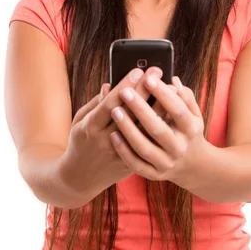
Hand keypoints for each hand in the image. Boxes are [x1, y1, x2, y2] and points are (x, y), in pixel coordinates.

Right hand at [59, 66, 164, 203]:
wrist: (79, 178)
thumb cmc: (81, 141)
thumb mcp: (80, 120)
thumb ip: (96, 103)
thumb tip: (112, 84)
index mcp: (91, 127)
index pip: (111, 103)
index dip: (126, 87)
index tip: (138, 71)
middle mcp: (106, 141)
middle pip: (131, 113)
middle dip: (145, 91)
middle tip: (158, 72)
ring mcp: (120, 154)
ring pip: (144, 129)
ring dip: (158, 108)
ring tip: (170, 88)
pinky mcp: (130, 164)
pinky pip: (148, 143)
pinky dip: (160, 126)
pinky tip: (170, 111)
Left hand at [108, 73, 205, 183]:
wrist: (192, 166)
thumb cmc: (188, 131)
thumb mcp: (194, 114)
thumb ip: (185, 96)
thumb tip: (173, 81)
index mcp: (191, 129)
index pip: (177, 110)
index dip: (163, 94)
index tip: (148, 78)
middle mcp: (180, 148)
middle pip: (157, 128)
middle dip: (140, 109)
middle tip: (125, 91)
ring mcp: (167, 163)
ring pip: (144, 147)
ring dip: (128, 129)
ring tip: (115, 110)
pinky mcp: (154, 174)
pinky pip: (135, 164)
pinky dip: (124, 150)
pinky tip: (113, 135)